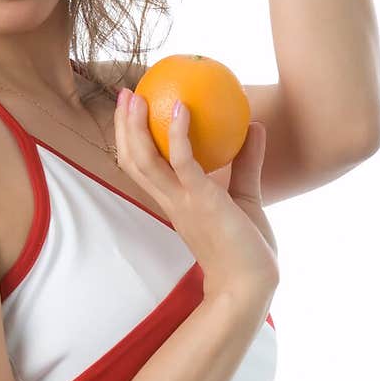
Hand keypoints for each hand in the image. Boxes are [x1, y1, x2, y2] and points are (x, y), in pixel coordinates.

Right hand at [114, 91, 279, 305]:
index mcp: (175, 202)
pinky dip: (179, 133)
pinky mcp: (201, 200)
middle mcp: (171, 200)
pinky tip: (181, 108)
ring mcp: (183, 201)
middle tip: (126, 95)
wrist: (251, 284)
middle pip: (133, 160)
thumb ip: (246, 163)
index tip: (133, 112)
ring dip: (137, 126)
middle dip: (124, 127)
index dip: (133, 140)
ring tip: (137, 96)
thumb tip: (255, 125)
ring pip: (145, 160)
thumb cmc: (248, 249)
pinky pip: (183, 162)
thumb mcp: (246, 197)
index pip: (143, 168)